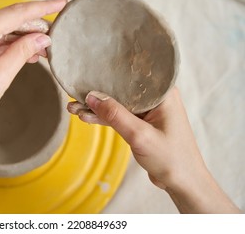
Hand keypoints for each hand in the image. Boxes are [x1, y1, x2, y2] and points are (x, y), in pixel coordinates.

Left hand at [0, 0, 66, 212]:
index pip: (17, 13)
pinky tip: (23, 51)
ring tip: (42, 49)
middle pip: (9, 19)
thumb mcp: (0, 76)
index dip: (42, 8)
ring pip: (0, 28)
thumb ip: (22, 52)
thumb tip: (42, 38)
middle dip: (33, 27)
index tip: (61, 3)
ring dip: (21, 36)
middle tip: (54, 36)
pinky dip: (7, 43)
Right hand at [68, 88, 240, 212]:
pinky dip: (104, 118)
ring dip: (97, 108)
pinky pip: (119, 116)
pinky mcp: (142, 123)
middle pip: (122, 89)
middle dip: (98, 93)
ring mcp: (148, 111)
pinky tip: (86, 117)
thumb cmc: (171, 158)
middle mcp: (156, 98)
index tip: (88, 74)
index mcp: (163, 93)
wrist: (183, 183)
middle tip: (75, 94)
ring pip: (118, 104)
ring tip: (73, 108)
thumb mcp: (140, 135)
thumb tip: (92, 96)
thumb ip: (115, 115)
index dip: (109, 74)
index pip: (132, 76)